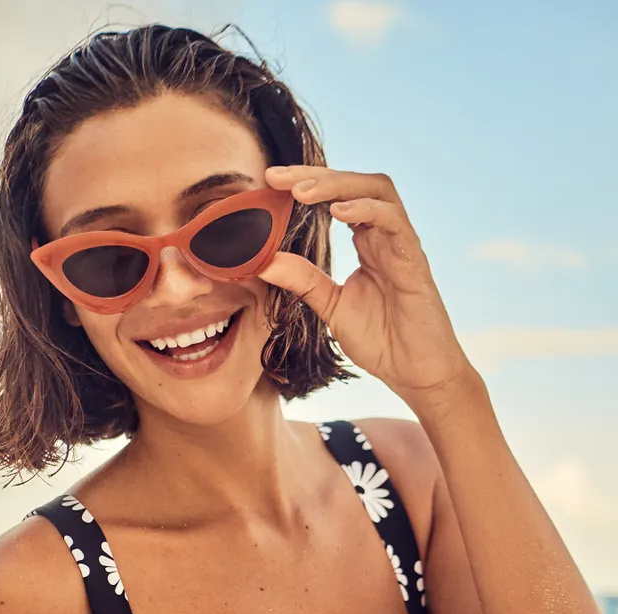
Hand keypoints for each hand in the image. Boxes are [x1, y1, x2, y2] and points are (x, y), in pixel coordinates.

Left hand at [260, 165, 475, 401]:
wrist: (415, 373)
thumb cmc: (381, 340)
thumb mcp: (332, 307)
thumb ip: (303, 281)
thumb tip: (264, 262)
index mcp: (367, 242)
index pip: (338, 196)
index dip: (306, 183)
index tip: (270, 181)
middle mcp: (385, 236)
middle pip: (356, 183)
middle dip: (315, 175)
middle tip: (277, 177)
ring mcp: (402, 245)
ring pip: (377, 191)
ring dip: (338, 185)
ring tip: (302, 192)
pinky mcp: (415, 262)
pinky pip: (394, 222)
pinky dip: (366, 210)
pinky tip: (338, 212)